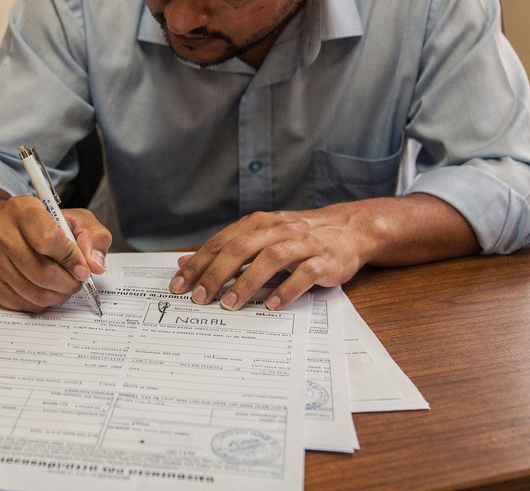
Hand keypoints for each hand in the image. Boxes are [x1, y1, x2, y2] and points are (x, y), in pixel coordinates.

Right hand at [0, 195, 111, 312]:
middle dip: (69, 282)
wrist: (10, 229)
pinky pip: (24, 304)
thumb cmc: (45, 224)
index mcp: (21, 209)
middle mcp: (0, 233)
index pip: (49, 240)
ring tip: (65, 284)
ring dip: (58, 295)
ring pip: (35, 292)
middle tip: (77, 280)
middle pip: (42, 272)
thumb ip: (93, 237)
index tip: (82, 266)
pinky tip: (47, 289)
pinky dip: (43, 302)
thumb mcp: (76, 219)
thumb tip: (94, 264)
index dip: (72, 258)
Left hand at [169, 202, 373, 311]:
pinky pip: (304, 275)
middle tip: (200, 297)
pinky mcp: (325, 261)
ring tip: (230, 305)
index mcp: (259, 223)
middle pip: (241, 248)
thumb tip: (186, 262)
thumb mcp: (261, 237)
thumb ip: (226, 249)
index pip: (222, 242)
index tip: (180, 284)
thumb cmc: (299, 237)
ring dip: (247, 283)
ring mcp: (303, 244)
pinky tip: (272, 305)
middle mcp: (279, 229)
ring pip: (271, 259)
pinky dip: (286, 290)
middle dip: (217, 273)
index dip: (199, 263)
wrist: (350, 230)